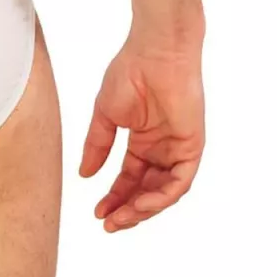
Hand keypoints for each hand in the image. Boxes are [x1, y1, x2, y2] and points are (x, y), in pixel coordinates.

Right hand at [80, 34, 204, 231]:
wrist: (155, 52)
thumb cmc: (129, 73)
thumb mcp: (105, 115)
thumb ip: (97, 145)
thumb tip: (85, 175)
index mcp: (142, 141)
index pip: (129, 178)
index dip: (113, 196)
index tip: (96, 211)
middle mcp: (161, 149)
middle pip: (146, 190)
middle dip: (127, 209)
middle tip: (108, 223)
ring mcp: (177, 149)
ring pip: (163, 191)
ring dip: (143, 208)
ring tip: (121, 218)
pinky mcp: (192, 147)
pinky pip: (179, 182)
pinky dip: (161, 196)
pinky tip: (140, 203)